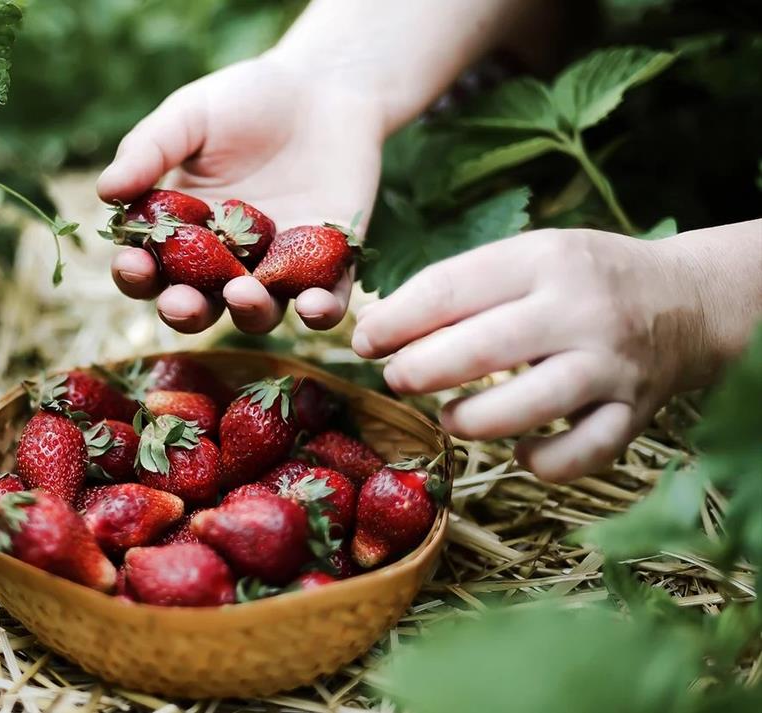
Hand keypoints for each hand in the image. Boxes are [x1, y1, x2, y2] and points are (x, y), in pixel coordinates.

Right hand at [97, 53, 383, 333]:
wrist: (324, 85)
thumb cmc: (245, 99)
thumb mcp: (190, 117)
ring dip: (248, 313)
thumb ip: (149, 151)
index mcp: (182, 233)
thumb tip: (106, 192)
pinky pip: (325, 302)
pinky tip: (315, 306)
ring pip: (258, 313)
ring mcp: (278, 269)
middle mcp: (225, 263)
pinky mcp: (331, 267)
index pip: (150, 268)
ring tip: (243, 294)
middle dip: (184, 311)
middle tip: (179, 304)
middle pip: (198, 305)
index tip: (133, 263)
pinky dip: (320, 312)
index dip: (136, 274)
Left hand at [351, 229, 720, 481]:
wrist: (690, 300)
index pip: (451, 288)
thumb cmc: (583, 278)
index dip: (396, 320)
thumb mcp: (530, 257)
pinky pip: (582, 453)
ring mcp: (611, 364)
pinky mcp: (634, 412)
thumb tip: (380, 327)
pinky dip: (544, 463)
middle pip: (483, 347)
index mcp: (544, 259)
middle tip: (394, 379)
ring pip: (530, 405)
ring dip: (473, 420)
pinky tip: (521, 454)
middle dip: (421, 369)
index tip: (364, 341)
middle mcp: (580, 309)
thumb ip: (463, 288)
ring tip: (448, 418)